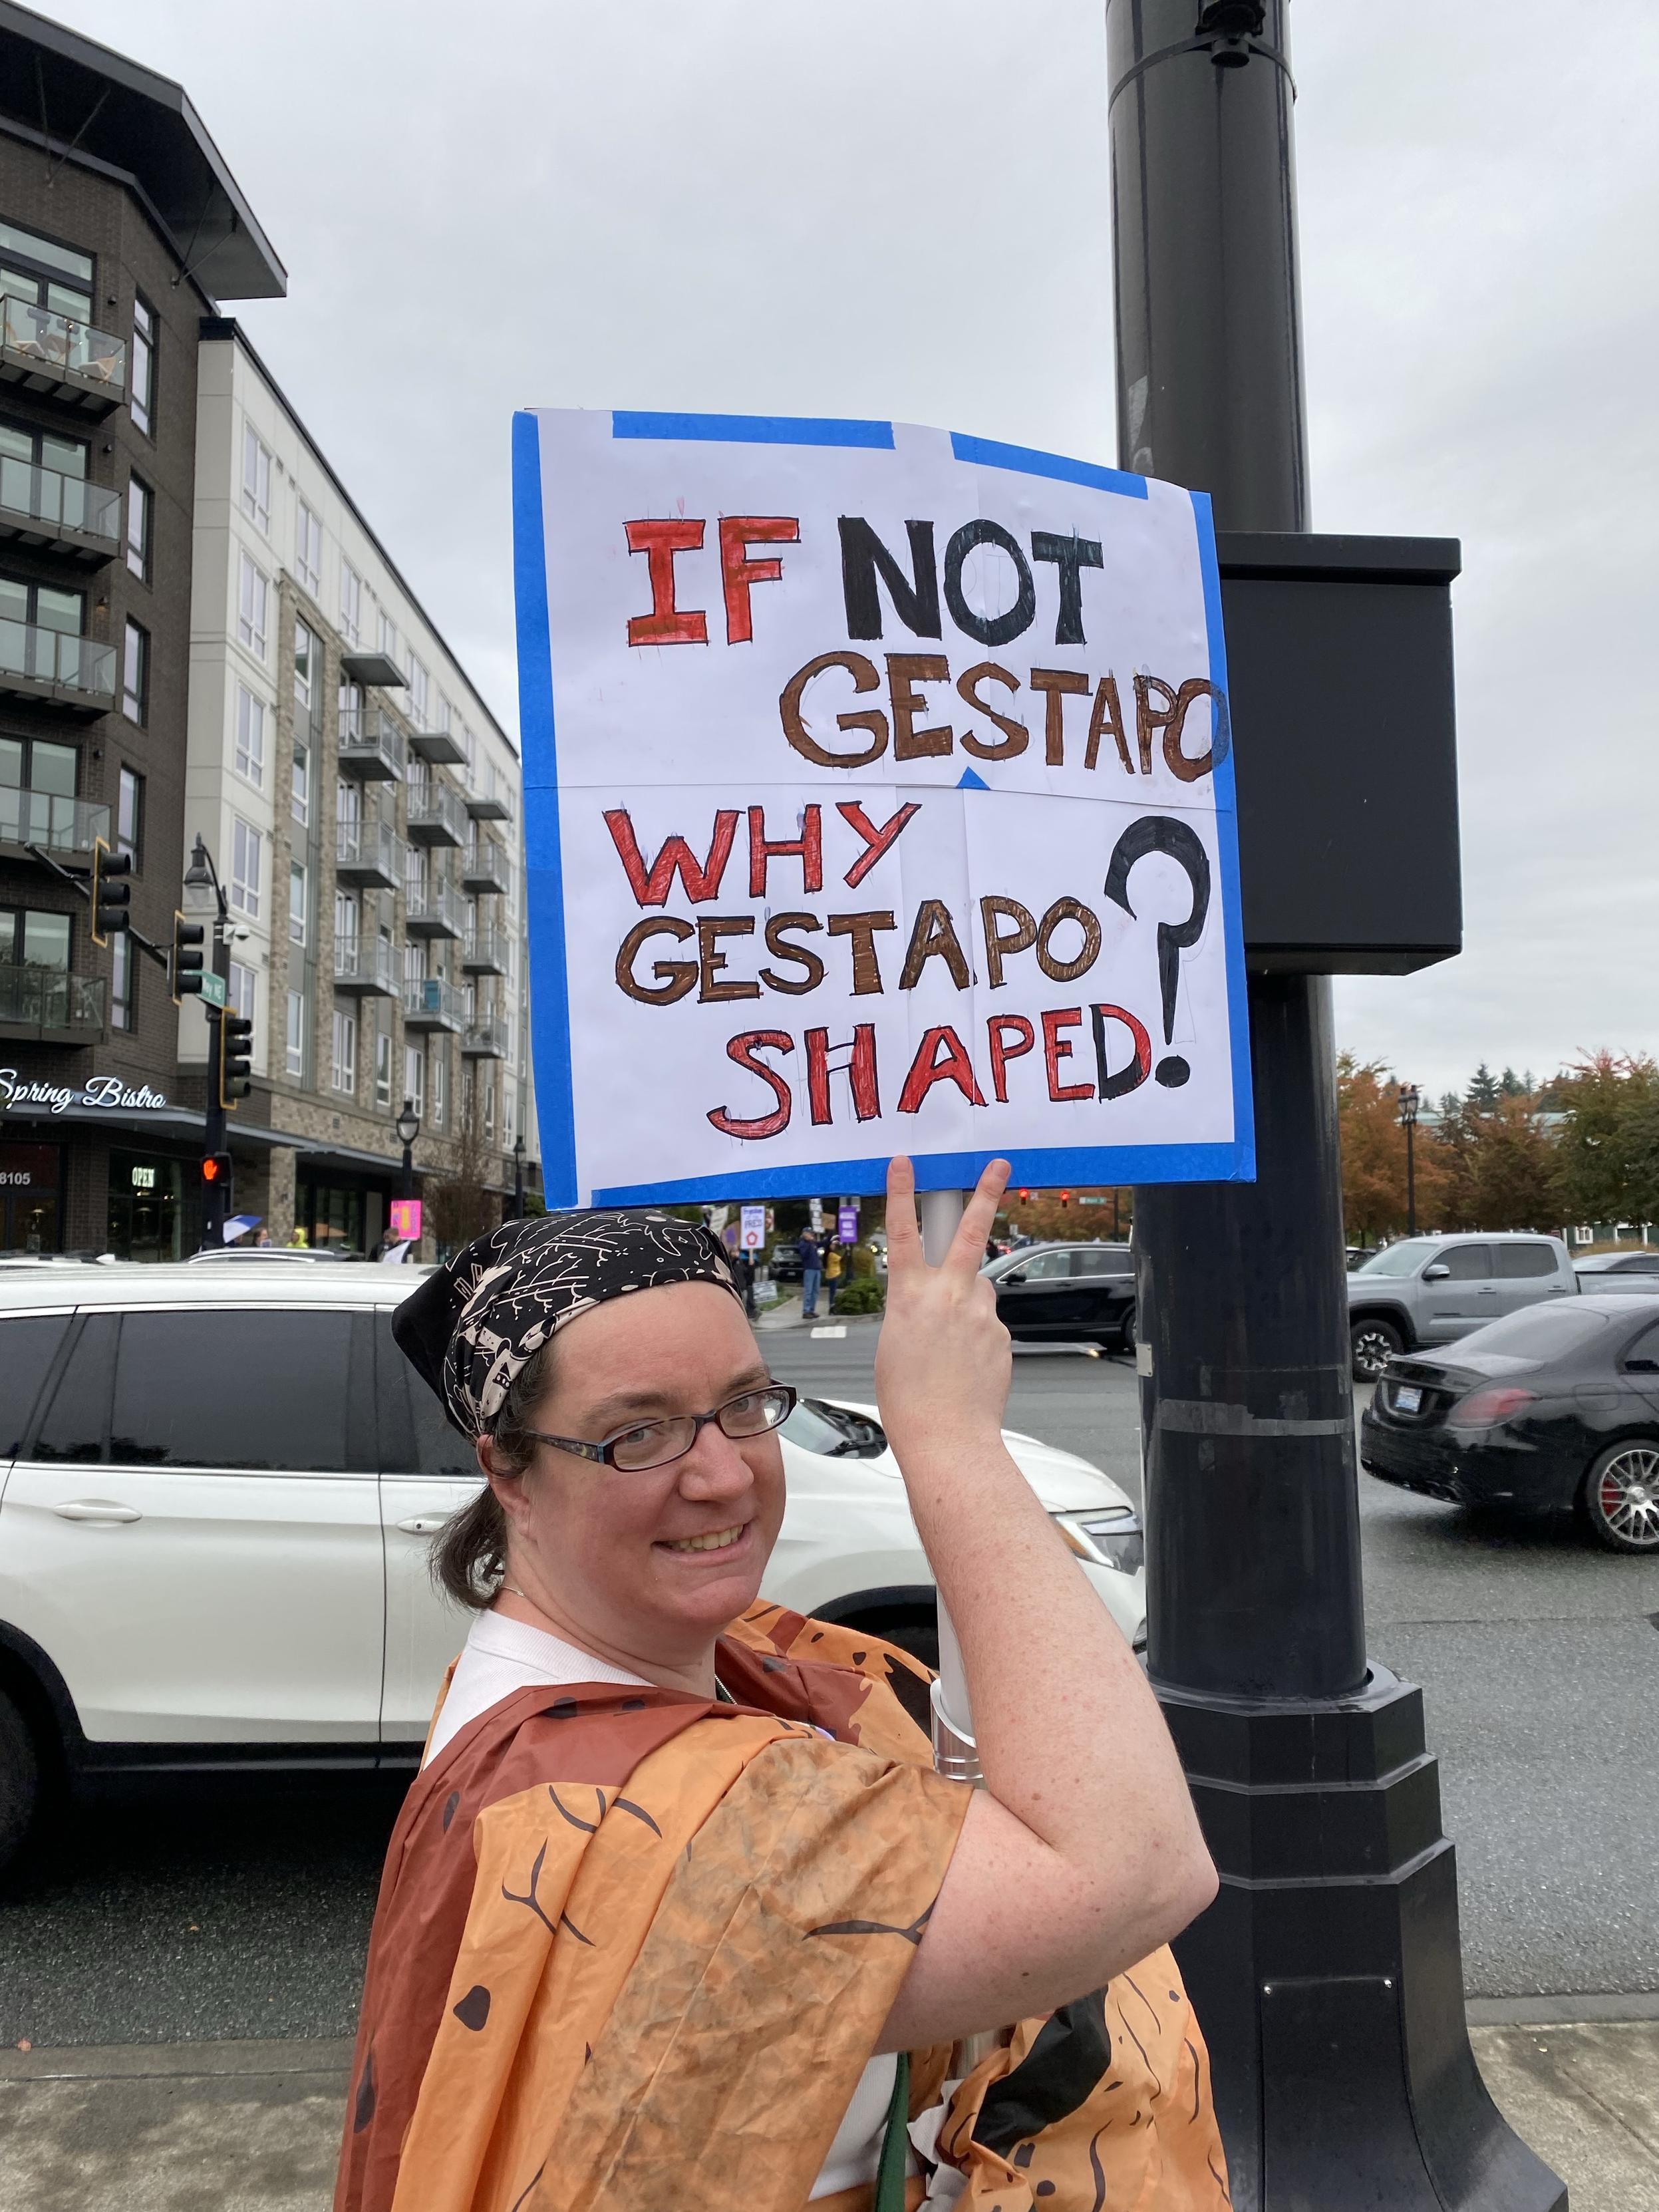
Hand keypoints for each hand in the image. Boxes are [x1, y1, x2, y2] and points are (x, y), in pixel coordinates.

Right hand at [875, 1157, 1012, 1468]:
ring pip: (979, 1290)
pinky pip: (988, 1325)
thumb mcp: (893, 1343)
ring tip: (952, 1348)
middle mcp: (948, 1296)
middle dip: (986, 1192)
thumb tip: (944, 1299)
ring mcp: (981, 1314)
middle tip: (1000, 1165)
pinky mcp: (1002, 1335)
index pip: (903, 1232)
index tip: (904, 1162)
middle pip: (970, 1231)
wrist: (947, 1437)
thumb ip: (918, 1309)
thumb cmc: (909, 1399)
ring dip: (969, 1304)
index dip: (901, 1193)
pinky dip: (978, 1339)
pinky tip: (965, 1368)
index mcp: (909, 1297)